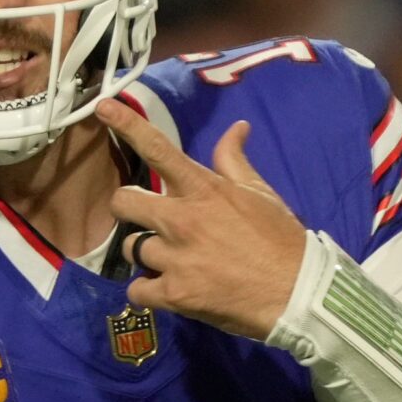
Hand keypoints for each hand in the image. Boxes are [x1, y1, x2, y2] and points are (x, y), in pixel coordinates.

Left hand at [94, 98, 311, 338]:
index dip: (127, 125)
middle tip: (148, 220)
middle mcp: (182, 219)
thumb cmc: (281, 240)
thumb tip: (237, 127)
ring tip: (172, 261)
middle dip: (129, 209)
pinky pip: (137, 290)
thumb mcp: (260, 193)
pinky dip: (148, 291)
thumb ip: (234, 161)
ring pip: (131, 249)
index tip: (103, 107)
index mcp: (204, 190)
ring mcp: (175, 258)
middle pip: (123, 202)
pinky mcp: (174, 294)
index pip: (158, 149)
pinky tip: (167, 290)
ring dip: (145, 255)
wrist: (298, 293)